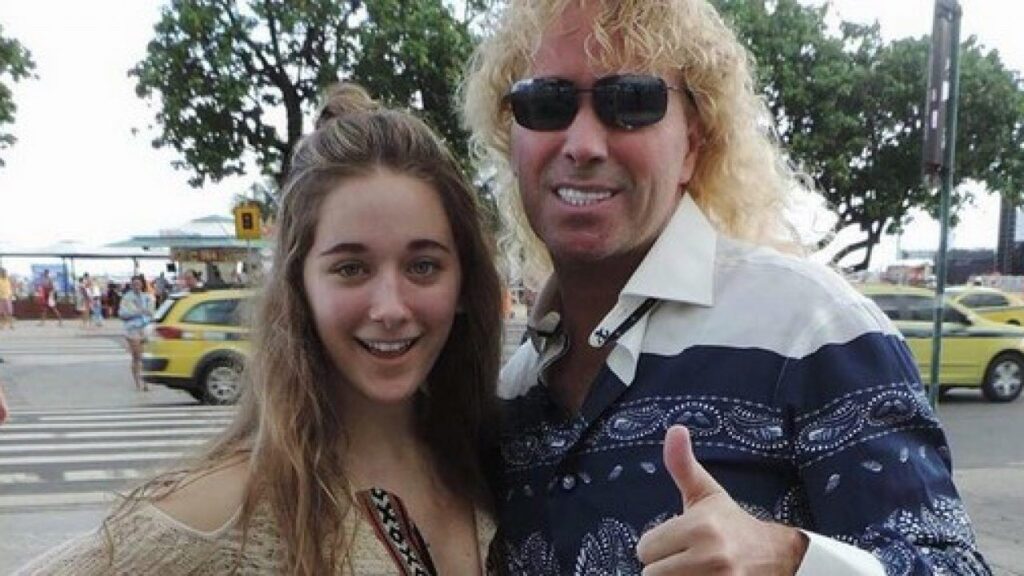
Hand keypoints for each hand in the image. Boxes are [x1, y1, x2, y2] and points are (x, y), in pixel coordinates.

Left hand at [636, 426, 807, 574]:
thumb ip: (682, 465)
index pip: (645, 548)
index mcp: (700, 527)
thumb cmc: (734, 526)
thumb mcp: (707, 493)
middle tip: (687, 559)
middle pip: (651, 574)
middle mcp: (710, 557)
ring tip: (694, 570)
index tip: (679, 542)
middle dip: (665, 567)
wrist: (779, 557)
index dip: (658, 545)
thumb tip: (675, 429)